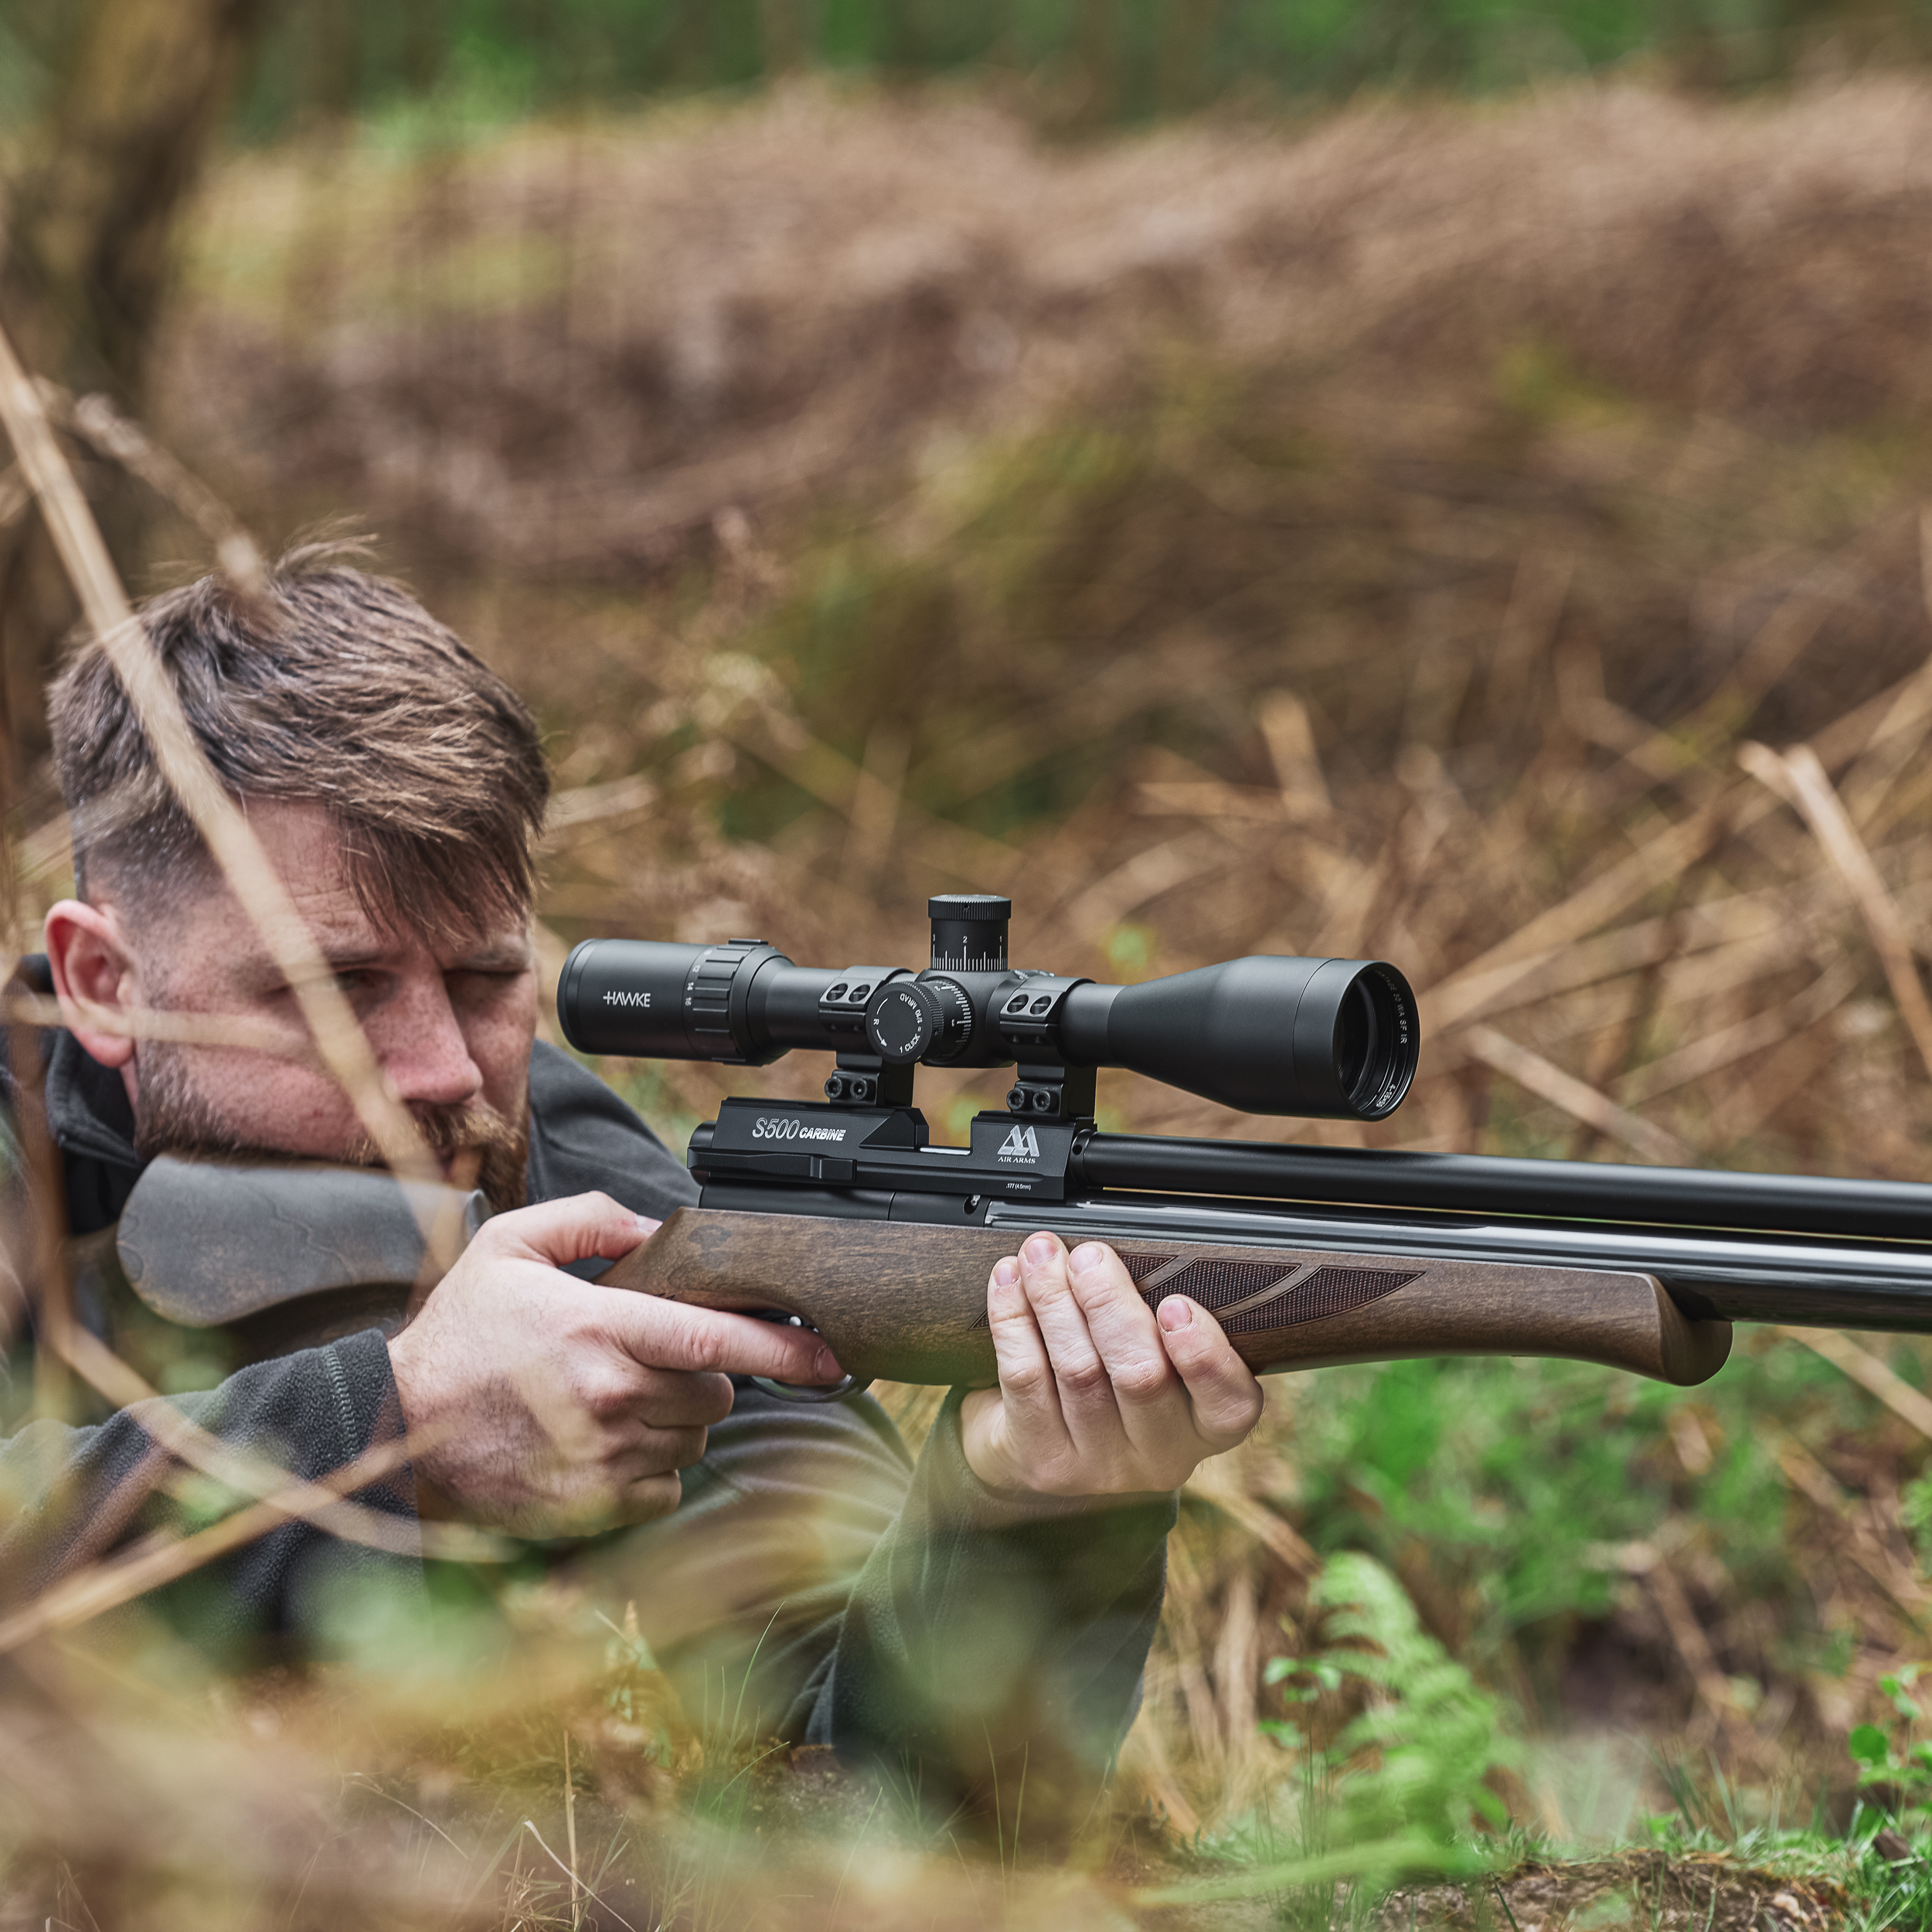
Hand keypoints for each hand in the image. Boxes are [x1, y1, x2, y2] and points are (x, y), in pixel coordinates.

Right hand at [388, 1191, 842, 1535]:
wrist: (395, 1427)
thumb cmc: (458, 1335)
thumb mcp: (510, 1247)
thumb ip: (591, 1220)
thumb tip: (657, 1228)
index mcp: (600, 1329)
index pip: (716, 1338)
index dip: (785, 1346)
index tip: (831, 1353)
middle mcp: (611, 1397)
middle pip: (716, 1391)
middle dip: (702, 1374)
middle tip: (649, 1361)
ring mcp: (604, 1458)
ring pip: (694, 1440)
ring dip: (675, 1422)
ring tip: (614, 1401)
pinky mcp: (593, 1507)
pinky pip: (665, 1488)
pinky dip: (650, 1470)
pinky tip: (604, 1444)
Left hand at [960, 1231, 1264, 1498]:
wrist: (1038, 1451)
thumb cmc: (1109, 1388)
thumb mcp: (1156, 1361)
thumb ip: (1157, 1319)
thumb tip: (1128, 1250)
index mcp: (1204, 1426)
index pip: (1229, 1404)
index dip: (1205, 1354)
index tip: (1176, 1303)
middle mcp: (1158, 1455)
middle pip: (1140, 1377)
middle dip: (1110, 1304)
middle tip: (1090, 1256)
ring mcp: (1097, 1465)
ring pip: (1078, 1370)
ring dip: (1055, 1300)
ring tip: (1042, 1255)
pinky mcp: (1040, 1458)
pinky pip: (1025, 1376)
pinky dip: (1014, 1318)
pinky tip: (1009, 1281)